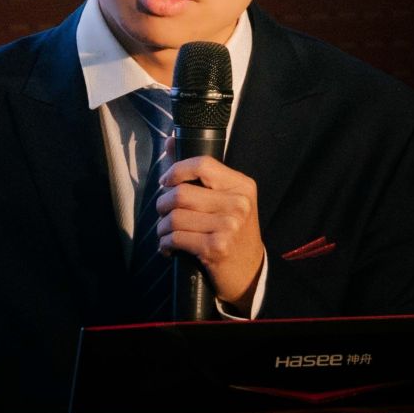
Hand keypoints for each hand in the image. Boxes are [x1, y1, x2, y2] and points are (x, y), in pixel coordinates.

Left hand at [155, 150, 265, 307]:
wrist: (251, 272)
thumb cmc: (234, 233)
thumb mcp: (227, 199)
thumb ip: (200, 172)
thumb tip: (171, 141)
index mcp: (242, 186)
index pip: (202, 164)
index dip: (176, 170)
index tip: (166, 182)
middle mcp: (238, 204)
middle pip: (182, 193)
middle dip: (163, 204)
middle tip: (164, 213)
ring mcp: (228, 227)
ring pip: (175, 217)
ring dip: (162, 227)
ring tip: (166, 232)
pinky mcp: (216, 248)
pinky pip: (176, 238)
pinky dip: (165, 243)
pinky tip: (169, 247)